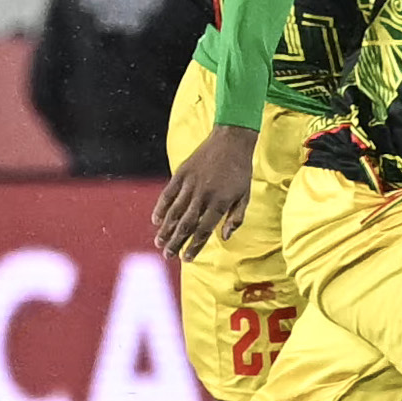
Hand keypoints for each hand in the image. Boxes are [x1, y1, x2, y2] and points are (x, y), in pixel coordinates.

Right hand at [153, 123, 257, 258]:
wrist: (231, 141)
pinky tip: (156, 221)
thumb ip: (236, 218)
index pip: (204, 230)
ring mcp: (190, 184)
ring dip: (166, 230)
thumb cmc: (240, 171)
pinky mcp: (181, 173)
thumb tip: (225, 237)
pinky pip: (168, 194)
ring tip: (159, 243)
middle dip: (176, 242)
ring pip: (174, 212)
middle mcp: (203, 196)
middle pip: (186, 225)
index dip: (195, 246)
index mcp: (220, 203)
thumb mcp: (245, 196)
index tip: (187, 259)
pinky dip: (161, 208)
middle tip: (168, 255)